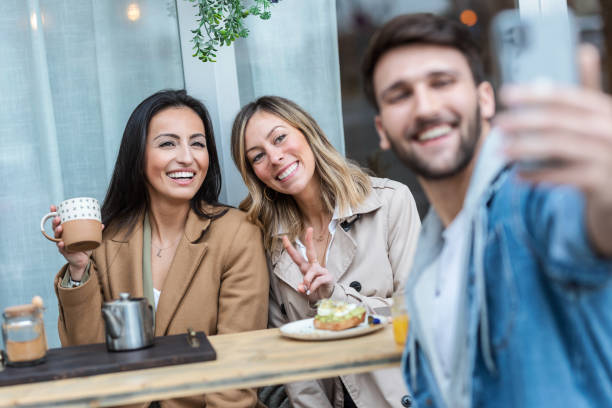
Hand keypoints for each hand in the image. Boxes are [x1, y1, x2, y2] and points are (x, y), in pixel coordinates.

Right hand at [51, 204, 102, 280]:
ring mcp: (62, 244)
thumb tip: (102, 224)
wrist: (83, 260)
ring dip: (57, 232)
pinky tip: (61, 243)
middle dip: (55, 222)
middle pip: (55, 228)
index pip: (59, 221)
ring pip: (57, 237)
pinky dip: (61, 245)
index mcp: (66, 231)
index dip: (54, 214)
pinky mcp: (65, 252)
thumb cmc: (84, 247)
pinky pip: (61, 248)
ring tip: (60, 228)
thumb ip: (94, 231)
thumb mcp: (89, 238)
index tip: (53, 207)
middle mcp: (62, 237)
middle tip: (57, 218)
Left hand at [282, 228, 334, 301]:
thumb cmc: (315, 290)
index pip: (296, 256)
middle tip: (309, 229)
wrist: (326, 297)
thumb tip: (301, 287)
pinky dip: (313, 287)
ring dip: (307, 280)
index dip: (289, 247)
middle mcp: (313, 266)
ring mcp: (321, 270)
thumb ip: (302, 289)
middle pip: (311, 251)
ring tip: (307, 288)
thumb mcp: (305, 291)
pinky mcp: (328, 276)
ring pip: (312, 271)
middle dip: (310, 240)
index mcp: (306, 267)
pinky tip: (312, 291)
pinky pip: (317, 281)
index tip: (284, 237)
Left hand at [495, 44, 611, 254]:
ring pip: (557, 147)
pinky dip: (538, 175)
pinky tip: (517, 175)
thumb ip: (588, 92)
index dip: (535, 94)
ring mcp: (608, 156)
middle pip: (558, 121)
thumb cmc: (605, 149)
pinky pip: (563, 176)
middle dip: (523, 121)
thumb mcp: (601, 118)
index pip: (567, 97)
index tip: (506, 93)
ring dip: (524, 148)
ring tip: (500, 151)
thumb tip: (583, 49)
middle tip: (497, 124)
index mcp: (605, 111)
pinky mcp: (602, 182)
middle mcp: (609, 129)